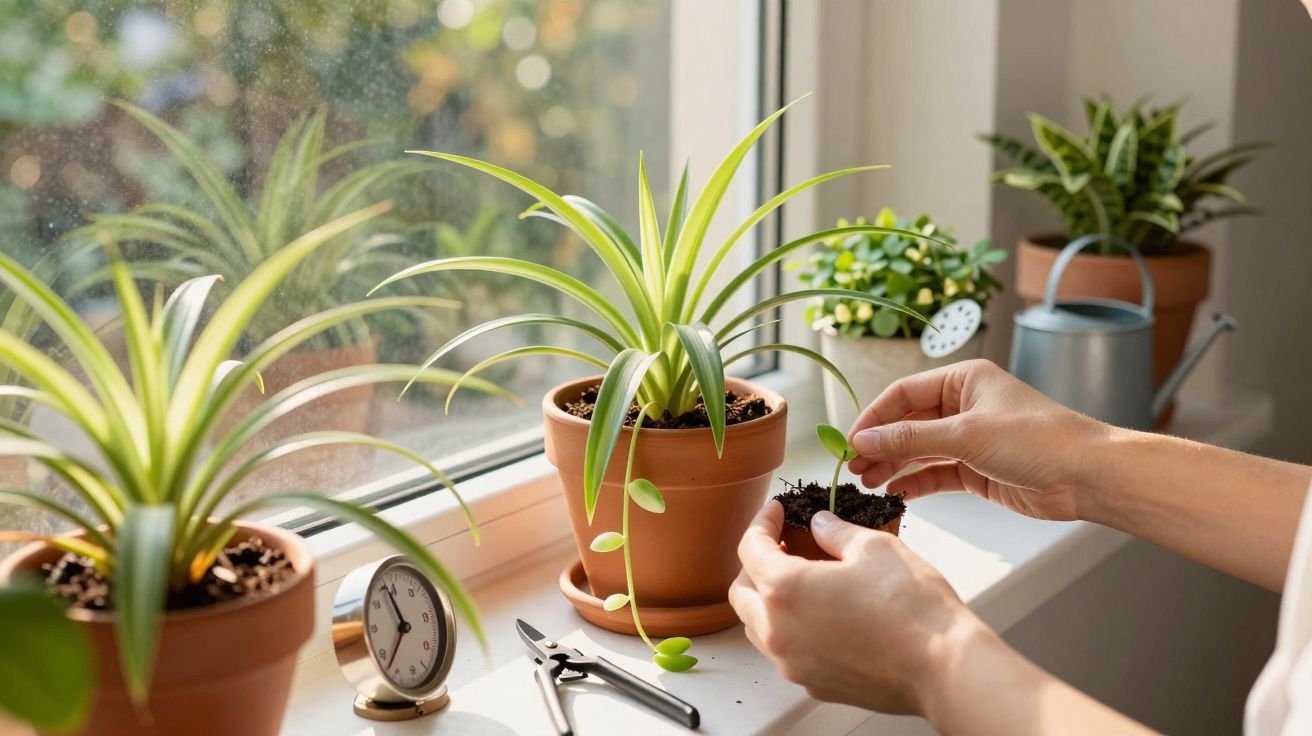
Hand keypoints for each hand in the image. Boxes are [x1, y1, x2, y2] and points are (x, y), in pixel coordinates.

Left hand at [728, 501, 986, 714]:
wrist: (944, 667)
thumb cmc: (912, 607)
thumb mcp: (873, 547)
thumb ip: (834, 531)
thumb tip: (819, 524)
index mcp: (784, 590)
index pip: (750, 548)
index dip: (762, 522)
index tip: (776, 511)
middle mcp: (778, 632)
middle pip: (742, 592)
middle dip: (755, 563)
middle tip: (782, 543)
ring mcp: (793, 663)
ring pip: (758, 627)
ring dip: (767, 599)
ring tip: (799, 577)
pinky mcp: (814, 684)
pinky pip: (786, 652)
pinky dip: (791, 628)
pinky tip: (820, 613)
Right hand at [846, 359, 1108, 521]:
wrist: (1087, 476)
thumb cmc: (1037, 440)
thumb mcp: (966, 434)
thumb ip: (910, 439)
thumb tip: (862, 441)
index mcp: (963, 380)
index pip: (903, 393)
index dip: (873, 417)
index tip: (849, 441)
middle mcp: (963, 406)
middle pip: (907, 423)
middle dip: (879, 445)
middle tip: (852, 467)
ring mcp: (969, 439)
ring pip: (918, 451)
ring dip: (892, 466)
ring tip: (866, 483)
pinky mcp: (977, 470)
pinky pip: (935, 474)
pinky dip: (915, 483)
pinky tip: (894, 493)